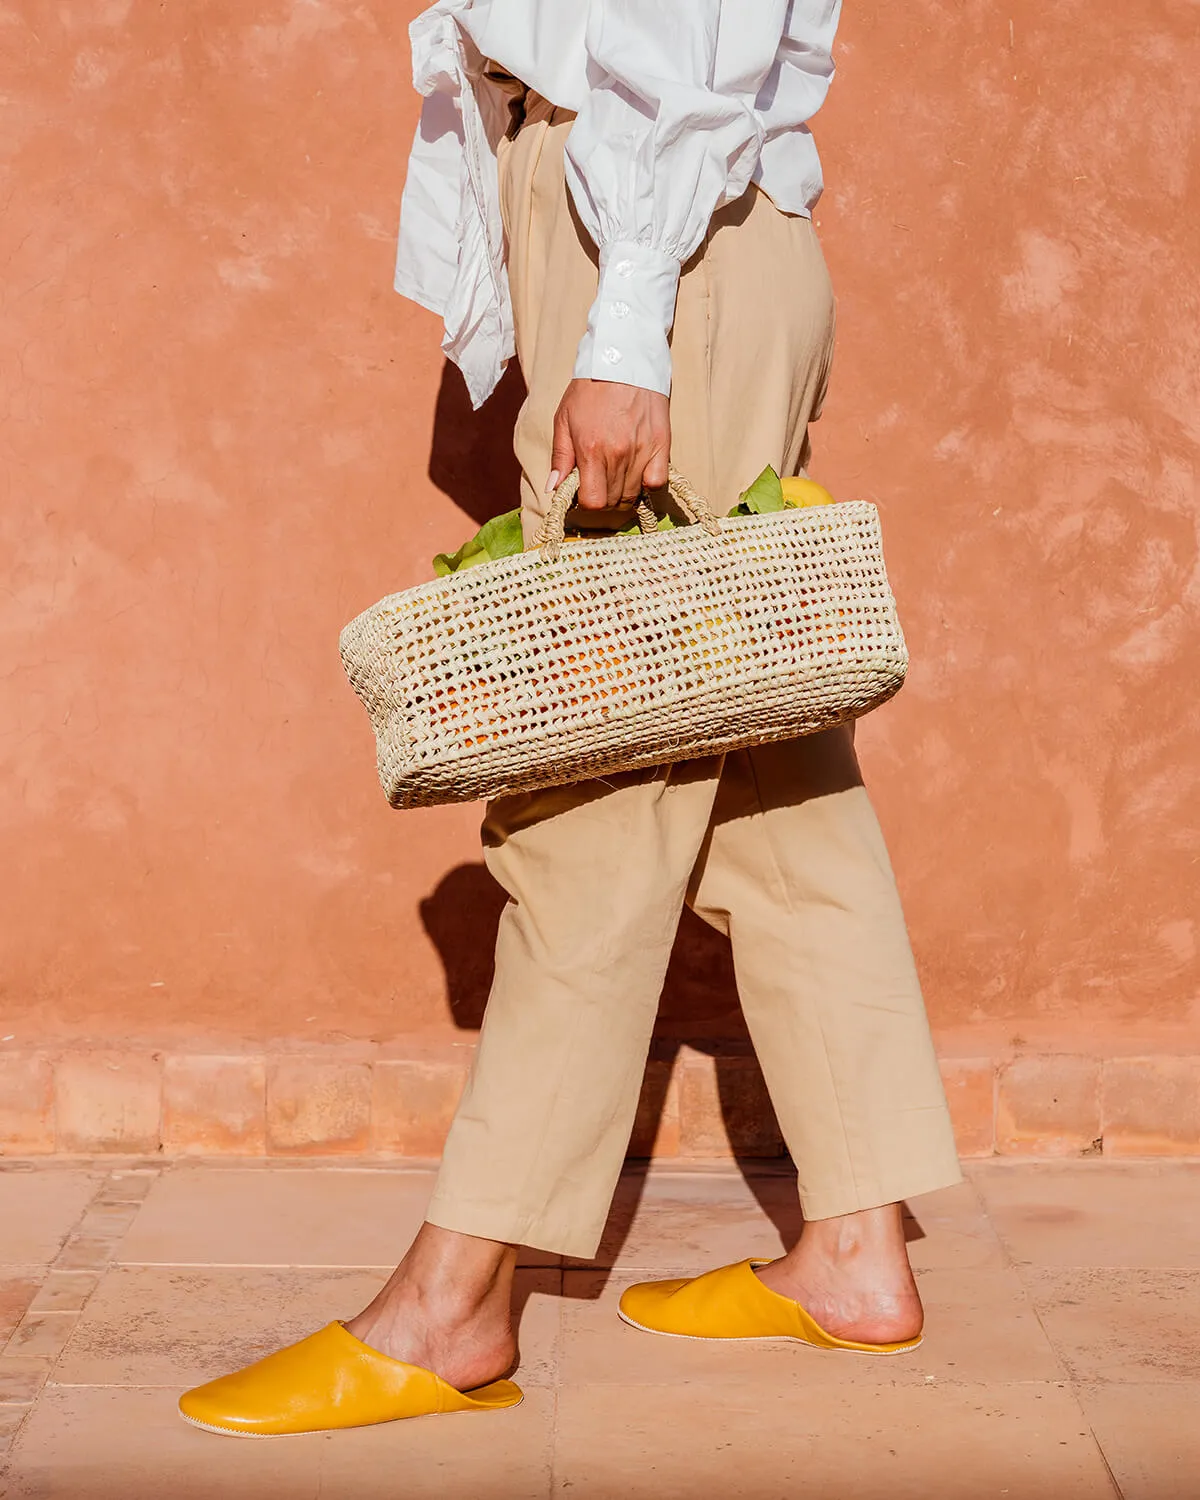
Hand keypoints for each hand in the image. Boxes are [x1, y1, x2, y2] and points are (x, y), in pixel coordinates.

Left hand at [548, 379, 670, 510]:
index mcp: (591, 450)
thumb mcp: (564, 419)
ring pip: (633, 494)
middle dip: (603, 498)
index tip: (584, 490)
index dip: (587, 502)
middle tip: (599, 482)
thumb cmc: (589, 389)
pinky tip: (638, 474)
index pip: (593, 502)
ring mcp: (642, 451)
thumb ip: (560, 457)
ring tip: (616, 476)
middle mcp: (618, 454)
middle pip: (613, 502)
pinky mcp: (661, 445)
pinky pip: (657, 482)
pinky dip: (647, 484)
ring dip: (622, 492)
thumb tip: (553, 488)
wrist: (623, 359)